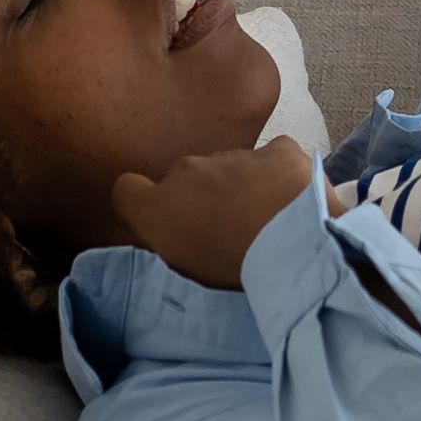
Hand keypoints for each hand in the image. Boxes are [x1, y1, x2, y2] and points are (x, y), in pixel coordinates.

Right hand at [110, 138, 312, 292]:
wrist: (293, 245)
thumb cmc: (233, 270)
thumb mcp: (185, 270)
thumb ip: (169, 244)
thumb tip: (173, 232)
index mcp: (157, 207)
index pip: (126, 190)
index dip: (144, 201)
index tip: (167, 218)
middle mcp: (187, 171)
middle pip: (187, 179)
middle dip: (204, 196)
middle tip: (229, 229)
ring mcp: (234, 155)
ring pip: (231, 167)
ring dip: (243, 185)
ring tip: (268, 220)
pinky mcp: (278, 150)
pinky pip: (273, 156)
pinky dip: (280, 171)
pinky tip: (293, 196)